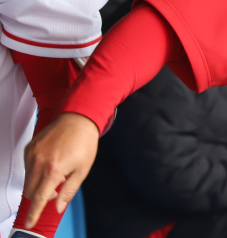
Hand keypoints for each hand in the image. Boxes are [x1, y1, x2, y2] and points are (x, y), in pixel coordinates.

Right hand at [22, 113, 98, 228]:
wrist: (78, 120)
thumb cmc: (84, 143)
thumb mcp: (82, 170)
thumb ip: (69, 190)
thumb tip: (59, 206)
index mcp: (54, 169)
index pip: (40, 198)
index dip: (35, 212)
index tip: (30, 222)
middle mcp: (39, 162)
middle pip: (30, 192)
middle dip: (41, 195)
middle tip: (57, 186)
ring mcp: (31, 154)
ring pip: (27, 180)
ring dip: (38, 183)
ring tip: (57, 171)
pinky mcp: (28, 148)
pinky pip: (27, 167)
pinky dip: (35, 171)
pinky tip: (50, 162)